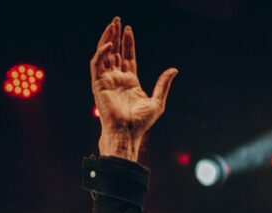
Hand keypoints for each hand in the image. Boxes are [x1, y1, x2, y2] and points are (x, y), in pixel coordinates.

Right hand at [90, 17, 177, 160]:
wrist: (127, 132)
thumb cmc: (141, 122)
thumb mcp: (158, 101)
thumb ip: (163, 84)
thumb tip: (174, 69)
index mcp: (130, 82)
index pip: (128, 57)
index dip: (128, 43)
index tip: (129, 30)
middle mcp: (117, 79)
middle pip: (115, 52)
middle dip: (116, 35)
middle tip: (117, 20)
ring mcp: (107, 80)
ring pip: (104, 54)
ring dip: (107, 38)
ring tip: (112, 25)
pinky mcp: (98, 84)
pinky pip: (97, 64)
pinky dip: (102, 53)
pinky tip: (110, 44)